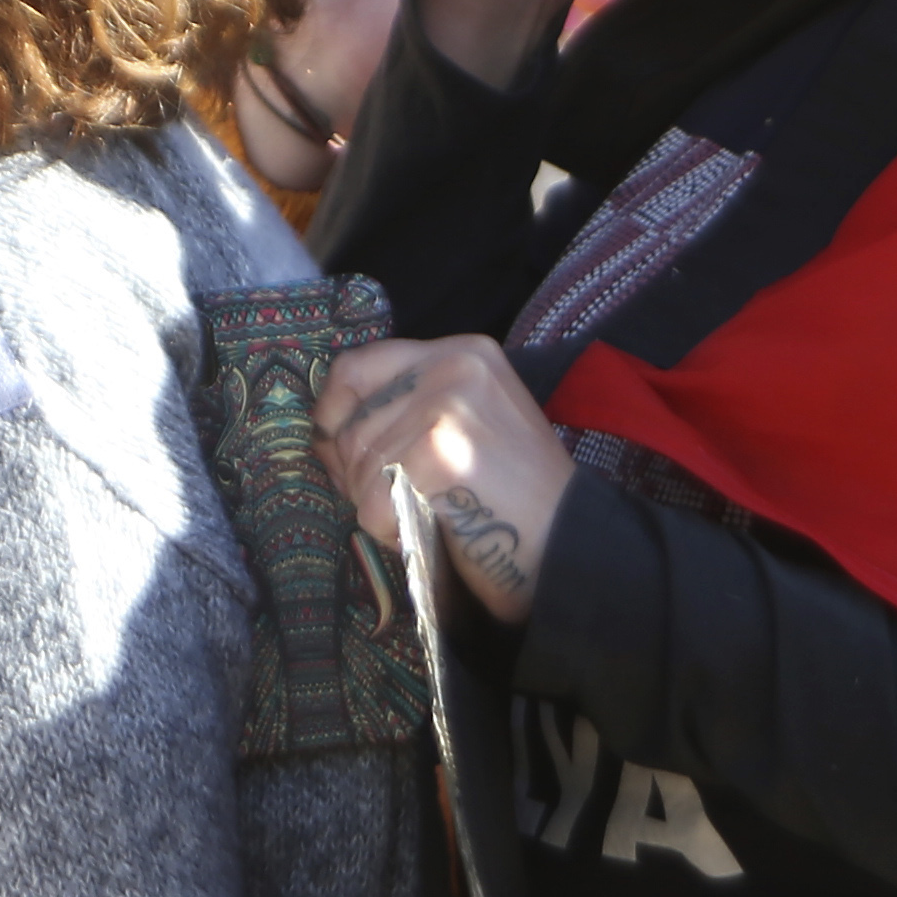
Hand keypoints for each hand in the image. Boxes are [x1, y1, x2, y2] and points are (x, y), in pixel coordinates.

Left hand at [315, 334, 575, 624]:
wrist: (574, 544)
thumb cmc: (515, 498)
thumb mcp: (467, 427)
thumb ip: (405, 413)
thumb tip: (322, 436)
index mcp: (461, 352)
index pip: (356, 366)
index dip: (333, 413)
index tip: (335, 452)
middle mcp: (453, 366)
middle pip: (353, 425)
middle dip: (359, 475)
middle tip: (400, 501)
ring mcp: (449, 406)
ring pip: (359, 470)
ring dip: (381, 509)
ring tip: (431, 514)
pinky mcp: (442, 454)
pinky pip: (373, 504)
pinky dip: (392, 531)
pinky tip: (434, 530)